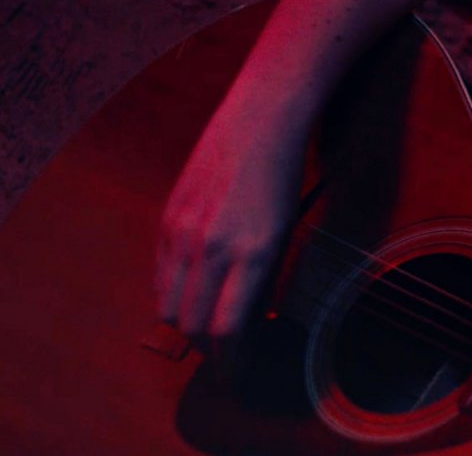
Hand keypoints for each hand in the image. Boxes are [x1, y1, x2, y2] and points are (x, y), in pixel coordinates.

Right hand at [155, 93, 306, 344]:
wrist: (260, 121)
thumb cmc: (283, 178)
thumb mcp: (286, 233)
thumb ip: (263, 279)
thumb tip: (246, 324)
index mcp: (253, 252)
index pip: (228, 329)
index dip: (231, 362)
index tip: (239, 375)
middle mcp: (213, 246)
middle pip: (193, 325)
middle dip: (209, 352)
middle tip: (225, 360)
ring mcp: (183, 232)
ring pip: (169, 305)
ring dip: (186, 327)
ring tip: (208, 332)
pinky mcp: (166, 219)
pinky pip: (160, 276)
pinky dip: (173, 296)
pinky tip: (192, 296)